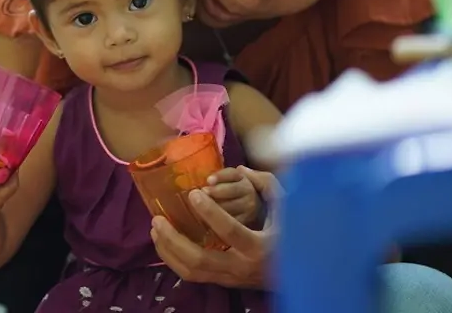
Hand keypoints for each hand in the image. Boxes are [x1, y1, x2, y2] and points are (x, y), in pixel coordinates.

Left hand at [150, 167, 279, 288]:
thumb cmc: (291, 237)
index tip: (194, 194)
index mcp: (259, 247)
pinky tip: (163, 242)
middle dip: (174, 239)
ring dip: (168, 250)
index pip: (230, 231)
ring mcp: (229, 277)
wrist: (296, 275)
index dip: (210, 212)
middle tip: (158, 218)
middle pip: (200, 259)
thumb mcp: (288, 210)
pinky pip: (191, 275)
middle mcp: (241, 266)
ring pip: (191, 271)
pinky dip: (172, 260)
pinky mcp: (221, 281)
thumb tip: (242, 169)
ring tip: (155, 228)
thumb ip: (268, 185)